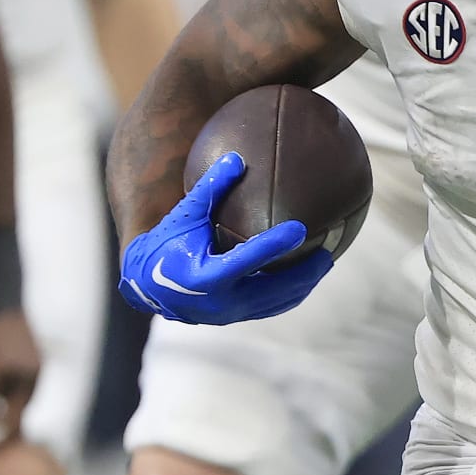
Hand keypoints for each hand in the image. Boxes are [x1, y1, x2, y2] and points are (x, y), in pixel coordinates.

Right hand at [118, 151, 331, 324]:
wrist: (147, 284)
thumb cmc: (166, 242)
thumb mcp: (185, 214)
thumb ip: (210, 188)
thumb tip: (236, 157)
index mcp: (206, 277)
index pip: (248, 260)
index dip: (275, 245)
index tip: (301, 228)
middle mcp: (220, 302)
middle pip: (273, 290)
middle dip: (304, 274)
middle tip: (328, 253)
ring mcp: (229, 314)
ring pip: (275, 303)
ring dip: (302, 285)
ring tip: (324, 264)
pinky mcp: (235, 317)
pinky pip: (269, 307)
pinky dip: (289, 292)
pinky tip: (306, 275)